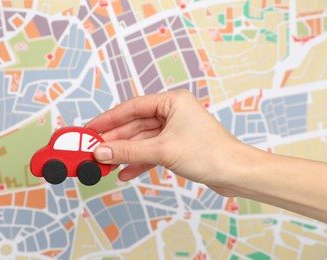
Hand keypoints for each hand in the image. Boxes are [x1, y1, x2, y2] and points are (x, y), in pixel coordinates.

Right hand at [86, 90, 248, 195]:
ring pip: (141, 140)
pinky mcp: (176, 147)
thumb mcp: (162, 150)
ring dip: (124, 153)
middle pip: (135, 125)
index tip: (90, 130)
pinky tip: (124, 172)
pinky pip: (151, 152)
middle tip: (93, 150)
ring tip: (105, 164)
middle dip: (115, 140)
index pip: (132, 107)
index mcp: (172, 102)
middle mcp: (173, 113)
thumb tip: (102, 152)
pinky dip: (138, 162)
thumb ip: (129, 151)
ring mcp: (174, 131)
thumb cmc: (210, 153)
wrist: (236, 174)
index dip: (109, 119)